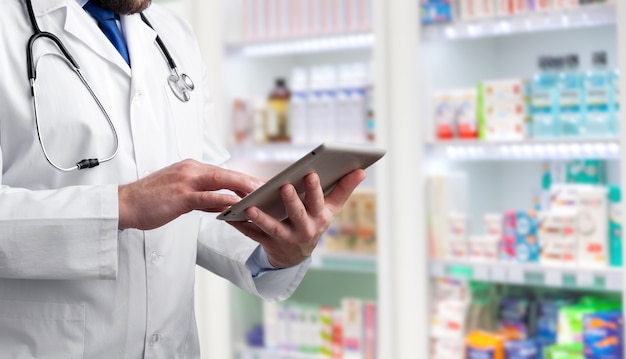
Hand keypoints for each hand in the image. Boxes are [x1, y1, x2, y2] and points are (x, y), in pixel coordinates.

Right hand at [118, 159, 262, 229]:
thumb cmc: (150, 201)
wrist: (124, 204)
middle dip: (249, 180)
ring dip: (242, 187)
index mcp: (191, 168)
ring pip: (220, 181)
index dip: (243, 178)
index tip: (260, 183)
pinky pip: (206, 196)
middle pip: (226, 173)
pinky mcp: (180, 196)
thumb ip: (203, 198)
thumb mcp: (181, 196)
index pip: (223, 172)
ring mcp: (185, 181)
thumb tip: (224, 204)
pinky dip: (222, 199)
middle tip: (268, 187)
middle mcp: (190, 170)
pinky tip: (236, 204)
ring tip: (260, 194)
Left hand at [228, 169, 366, 267]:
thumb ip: (344, 188)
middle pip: (297, 214)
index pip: (318, 202)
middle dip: (291, 201)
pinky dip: (240, 225)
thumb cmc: (315, 221)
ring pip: (272, 228)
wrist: (297, 255)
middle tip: (284, 186)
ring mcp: (285, 239)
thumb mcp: (331, 209)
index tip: (311, 174)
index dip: (315, 189)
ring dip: (261, 218)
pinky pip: (252, 235)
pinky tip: (229, 215)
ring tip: (250, 206)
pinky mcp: (268, 244)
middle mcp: (304, 230)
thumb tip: (362, 170)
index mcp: (320, 218)